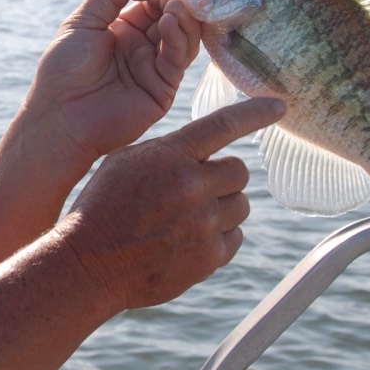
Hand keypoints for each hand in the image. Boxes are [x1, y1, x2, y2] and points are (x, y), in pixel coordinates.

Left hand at [25, 0, 201, 169]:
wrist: (58, 116)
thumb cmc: (62, 70)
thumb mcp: (81, 22)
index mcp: (122, 29)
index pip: (151, 2)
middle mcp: (141, 46)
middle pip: (171, 17)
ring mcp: (153, 68)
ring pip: (181, 37)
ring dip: (182, 17)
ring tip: (174, 4)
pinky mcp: (162, 89)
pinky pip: (177, 59)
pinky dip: (178, 38)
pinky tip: (170, 21)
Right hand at [57, 97, 285, 312]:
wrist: (89, 263)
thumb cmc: (102, 208)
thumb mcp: (126, 163)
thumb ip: (168, 151)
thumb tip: (205, 149)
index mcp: (170, 156)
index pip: (225, 125)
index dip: (256, 112)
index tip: (279, 106)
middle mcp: (192, 185)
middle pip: (240, 171)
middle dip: (222, 178)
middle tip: (197, 190)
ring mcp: (204, 223)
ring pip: (240, 205)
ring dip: (221, 208)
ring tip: (186, 219)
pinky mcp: (210, 256)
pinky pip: (235, 237)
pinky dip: (217, 238)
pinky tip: (187, 241)